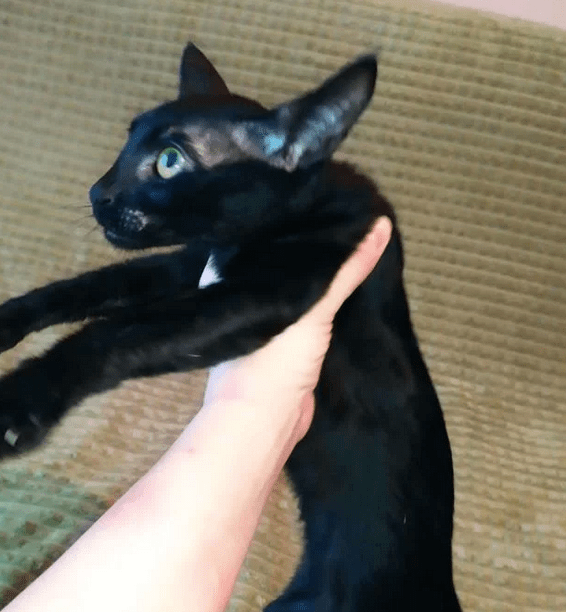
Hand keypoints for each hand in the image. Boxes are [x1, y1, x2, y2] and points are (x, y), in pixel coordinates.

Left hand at [204, 216, 392, 438]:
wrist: (264, 421)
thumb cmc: (271, 358)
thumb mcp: (311, 306)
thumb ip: (344, 268)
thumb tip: (379, 224)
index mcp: (231, 273)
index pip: (260, 230)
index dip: (288, 211)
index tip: (320, 189)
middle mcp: (242, 292)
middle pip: (280, 257)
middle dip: (309, 241)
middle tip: (345, 210)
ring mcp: (263, 318)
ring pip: (295, 285)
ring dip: (320, 272)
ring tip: (353, 238)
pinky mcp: (282, 341)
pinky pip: (306, 310)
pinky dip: (325, 299)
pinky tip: (348, 284)